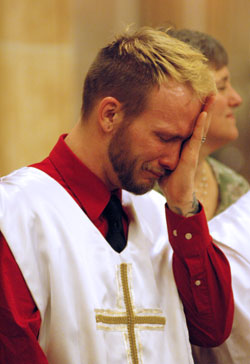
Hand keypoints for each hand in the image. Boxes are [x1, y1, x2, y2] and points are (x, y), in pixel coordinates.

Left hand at [159, 96, 214, 215]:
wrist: (176, 195)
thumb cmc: (169, 179)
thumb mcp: (160, 160)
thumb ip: (155, 150)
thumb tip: (140, 141)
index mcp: (183, 144)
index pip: (189, 123)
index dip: (193, 110)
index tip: (194, 95)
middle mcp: (190, 144)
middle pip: (198, 121)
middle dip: (203, 105)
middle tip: (209, 89)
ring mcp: (192, 149)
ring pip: (201, 126)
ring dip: (207, 111)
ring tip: (213, 96)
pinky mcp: (191, 156)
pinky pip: (196, 138)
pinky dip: (200, 125)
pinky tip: (203, 114)